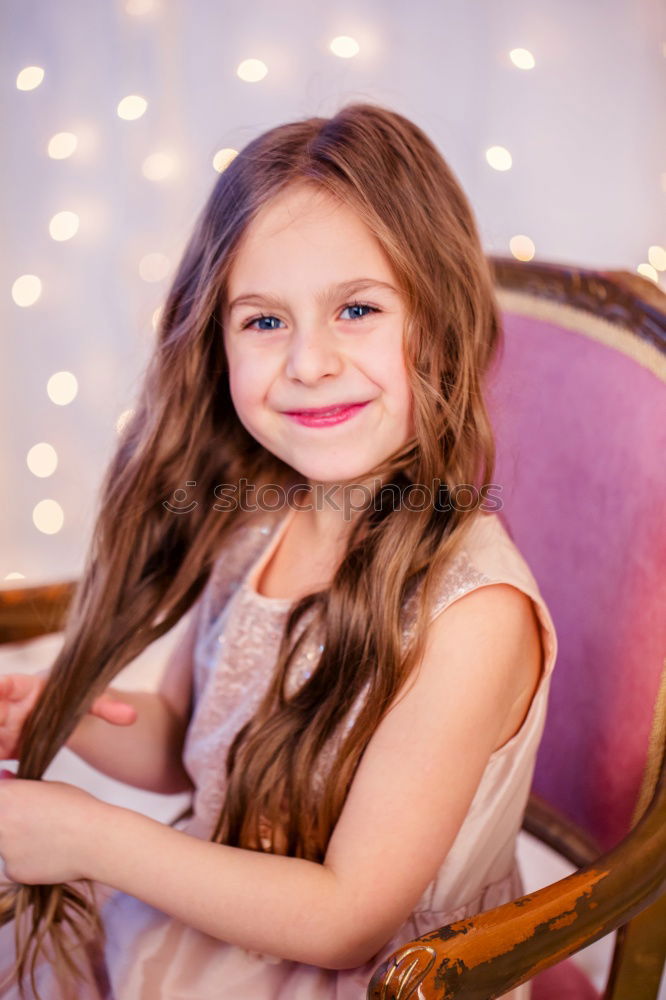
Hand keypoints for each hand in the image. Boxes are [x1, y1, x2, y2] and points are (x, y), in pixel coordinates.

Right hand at [0, 670, 136, 759]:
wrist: (64, 712)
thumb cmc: (73, 697)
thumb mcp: (89, 698)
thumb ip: (106, 706)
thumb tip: (132, 716)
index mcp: (25, 687)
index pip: (6, 684)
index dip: (0, 688)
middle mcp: (8, 707)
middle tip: (2, 730)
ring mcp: (4, 728)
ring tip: (4, 752)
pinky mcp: (4, 749)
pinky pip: (0, 756)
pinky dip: (2, 766)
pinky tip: (6, 774)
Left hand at [0, 774, 104, 884]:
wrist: (94, 839)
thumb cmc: (77, 809)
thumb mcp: (49, 787)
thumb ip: (20, 785)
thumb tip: (3, 777)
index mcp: (5, 795)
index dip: (8, 803)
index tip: (20, 807)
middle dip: (10, 823)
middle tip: (36, 823)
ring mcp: (3, 848)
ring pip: (5, 845)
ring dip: (19, 842)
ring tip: (49, 838)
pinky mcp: (13, 870)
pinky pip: (15, 865)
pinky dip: (28, 861)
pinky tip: (51, 854)